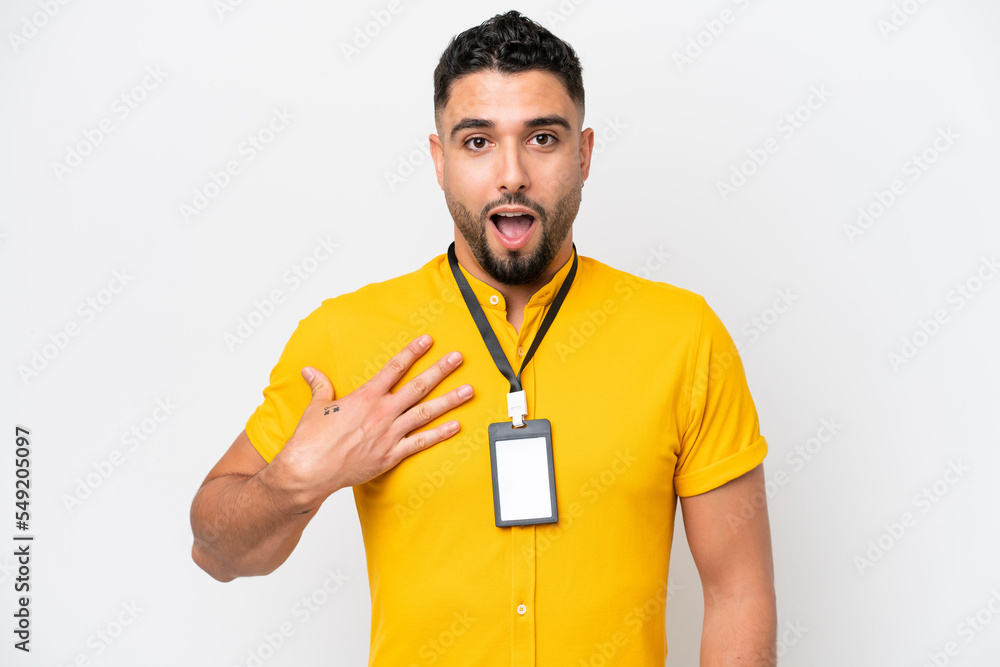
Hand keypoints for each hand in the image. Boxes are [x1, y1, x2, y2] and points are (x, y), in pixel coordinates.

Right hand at [266, 334, 472, 509]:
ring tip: (468, 390)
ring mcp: (389, 433)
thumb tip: (310, 371)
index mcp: (365, 397)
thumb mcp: (315, 407)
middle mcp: (382, 412)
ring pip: (426, 413)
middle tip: (457, 358)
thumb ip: (320, 386)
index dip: (413, 352)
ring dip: (449, 400)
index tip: (427, 341)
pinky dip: (440, 434)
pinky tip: (456, 426)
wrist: (310, 470)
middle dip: (440, 370)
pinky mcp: (391, 454)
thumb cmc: (311, 440)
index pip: (395, 368)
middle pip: (418, 386)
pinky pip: (421, 442)